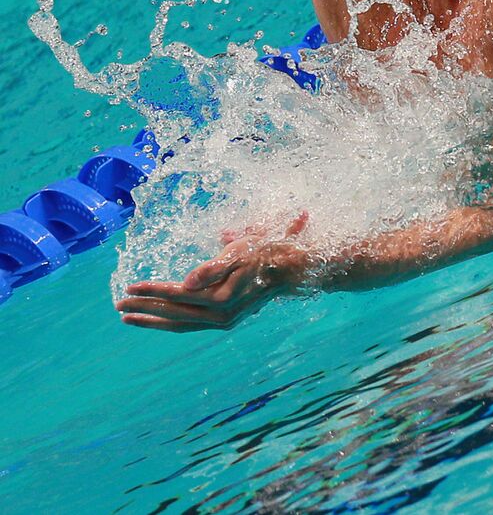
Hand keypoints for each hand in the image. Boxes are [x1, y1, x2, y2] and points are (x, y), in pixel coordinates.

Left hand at [116, 212, 309, 332]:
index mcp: (221, 298)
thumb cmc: (262, 252)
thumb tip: (186, 282)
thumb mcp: (239, 251)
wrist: (289, 269)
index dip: (153, 289)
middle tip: (117, 303)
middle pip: (173, 313)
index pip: (178, 294)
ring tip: (127, 317)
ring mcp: (222, 321)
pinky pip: (189, 325)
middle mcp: (220, 315)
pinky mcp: (223, 321)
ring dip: (152, 320)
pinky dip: (169, 323)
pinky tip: (155, 319)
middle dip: (144, 307)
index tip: (130, 285)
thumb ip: (212, 267)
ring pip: (179, 324)